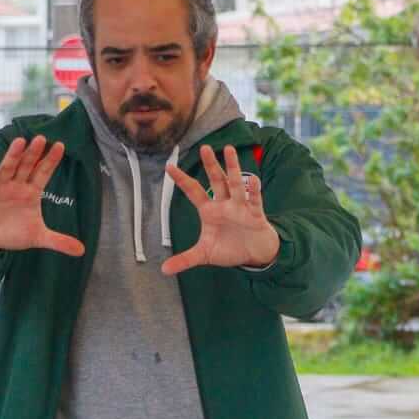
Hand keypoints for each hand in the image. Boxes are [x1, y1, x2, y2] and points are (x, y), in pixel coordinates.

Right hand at [0, 135, 85, 257]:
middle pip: (26, 166)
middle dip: (33, 153)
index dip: (51, 160)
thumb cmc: (11, 233)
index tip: (60, 146)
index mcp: (30, 192)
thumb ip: (58, 241)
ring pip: (7, 168)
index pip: (43, 173)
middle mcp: (16, 185)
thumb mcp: (36, 237)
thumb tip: (82, 251)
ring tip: (20, 142)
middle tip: (41, 138)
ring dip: (13, 156)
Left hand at [161, 144, 281, 275]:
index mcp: (209, 211)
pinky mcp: (254, 213)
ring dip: (232, 168)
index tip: (168, 167)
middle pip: (216, 181)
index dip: (182, 180)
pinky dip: (254, 190)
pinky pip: (254, 199)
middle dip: (210, 165)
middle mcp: (224, 204)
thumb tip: (163, 270)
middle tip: (204, 148)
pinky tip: (253, 179)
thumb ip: (185, 260)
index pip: (193, 191)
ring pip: (235, 184)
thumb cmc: (229, 248)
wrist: (254, 254)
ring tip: (229, 150)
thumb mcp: (205, 254)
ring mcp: (239, 206)